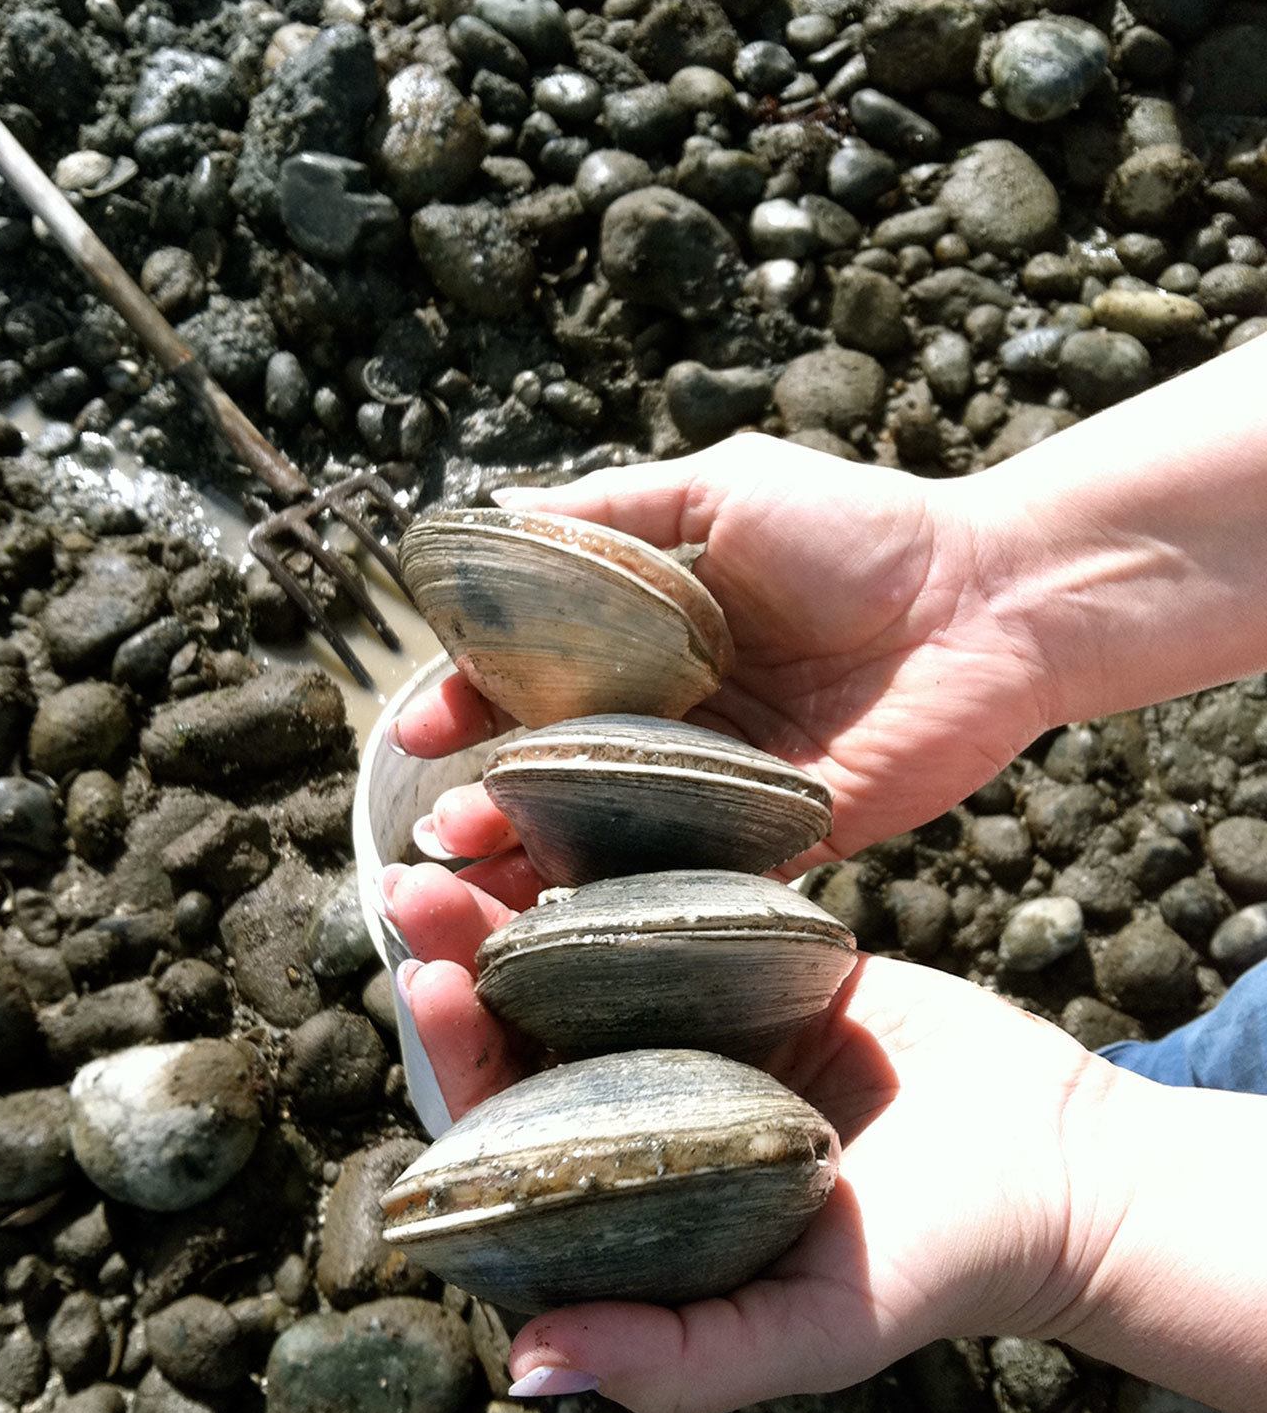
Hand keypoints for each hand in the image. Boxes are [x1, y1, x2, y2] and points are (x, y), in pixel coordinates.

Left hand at [384, 860, 1125, 1412]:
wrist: (1051, 1163)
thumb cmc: (927, 1269)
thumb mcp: (803, 1331)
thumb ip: (675, 1362)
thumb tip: (522, 1368)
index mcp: (624, 1200)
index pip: (505, 1137)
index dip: (457, 1066)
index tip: (424, 989)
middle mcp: (639, 1108)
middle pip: (522, 1034)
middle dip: (461, 964)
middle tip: (415, 891)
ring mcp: (690, 1027)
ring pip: (577, 957)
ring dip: (517, 899)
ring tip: (468, 831)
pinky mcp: (749, 960)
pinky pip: (670, 901)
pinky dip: (619, 860)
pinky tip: (575, 803)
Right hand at [391, 435, 1054, 871]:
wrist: (990, 599)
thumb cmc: (858, 531)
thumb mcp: (722, 490)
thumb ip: (613, 511)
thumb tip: (494, 514)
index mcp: (651, 641)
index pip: (535, 682)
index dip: (471, 705)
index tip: (421, 727)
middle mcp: (675, 719)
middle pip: (558, 771)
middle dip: (486, 802)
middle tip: (434, 831)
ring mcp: (723, 786)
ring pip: (610, 836)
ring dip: (538, 864)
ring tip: (477, 883)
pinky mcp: (781, 841)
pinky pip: (698, 880)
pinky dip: (636, 902)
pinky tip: (572, 922)